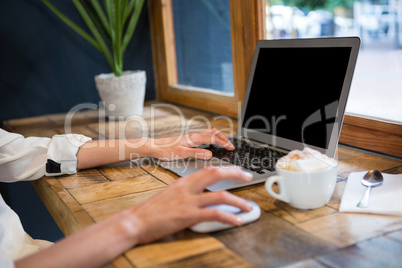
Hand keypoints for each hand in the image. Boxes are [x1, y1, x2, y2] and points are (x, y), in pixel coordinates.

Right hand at [130, 166, 252, 243]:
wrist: (135, 221)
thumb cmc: (151, 210)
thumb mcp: (170, 195)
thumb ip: (186, 192)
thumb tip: (201, 195)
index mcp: (183, 182)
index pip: (208, 169)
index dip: (225, 168)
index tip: (237, 170)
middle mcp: (187, 188)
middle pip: (216, 174)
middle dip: (235, 174)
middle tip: (248, 178)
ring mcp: (188, 202)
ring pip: (220, 196)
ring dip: (238, 201)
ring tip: (248, 207)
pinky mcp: (187, 216)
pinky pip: (214, 215)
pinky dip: (229, 217)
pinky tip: (236, 221)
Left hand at [150, 128, 234, 160]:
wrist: (154, 147)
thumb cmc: (165, 151)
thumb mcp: (181, 154)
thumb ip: (196, 153)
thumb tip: (210, 154)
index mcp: (194, 138)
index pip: (213, 138)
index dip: (224, 143)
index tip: (231, 147)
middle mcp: (193, 136)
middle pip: (213, 133)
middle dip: (223, 138)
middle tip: (231, 145)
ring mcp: (191, 137)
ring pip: (208, 133)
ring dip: (218, 137)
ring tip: (224, 143)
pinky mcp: (188, 139)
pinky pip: (203, 136)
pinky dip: (211, 138)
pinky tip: (210, 144)